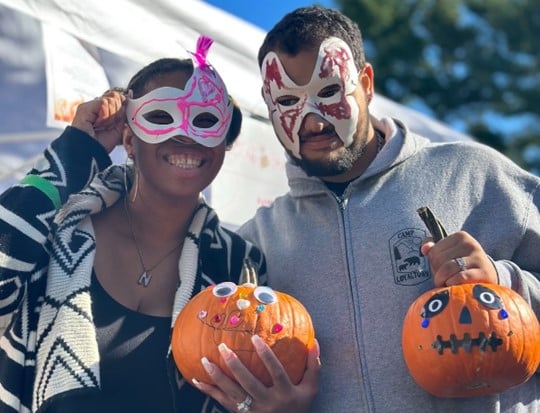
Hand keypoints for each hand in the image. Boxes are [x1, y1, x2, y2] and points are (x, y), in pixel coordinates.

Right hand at [71, 88, 127, 152]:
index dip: (123, 105)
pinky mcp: (85, 107)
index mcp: (105, 111)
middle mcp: (97, 106)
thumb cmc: (102, 143)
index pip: (118, 97)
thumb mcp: (118, 127)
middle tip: (110, 125)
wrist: (90, 152)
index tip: (121, 118)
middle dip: (117, 113)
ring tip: (103, 126)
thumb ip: (122, 113)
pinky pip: (104, 103)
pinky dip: (105, 115)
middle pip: (116, 96)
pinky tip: (98, 123)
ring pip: (111, 100)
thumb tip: (128, 97)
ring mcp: (90, 106)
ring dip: (111, 116)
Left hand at [193, 335, 319, 412]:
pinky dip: (209, 391)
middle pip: (248, 383)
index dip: (266, 355)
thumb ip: (313, 366)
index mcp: (285, 394)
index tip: (254, 338)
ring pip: (231, 394)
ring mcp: (253, 412)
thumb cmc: (299, 407)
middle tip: (222, 347)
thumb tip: (314, 341)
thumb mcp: (310, 390)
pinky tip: (197, 380)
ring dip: (216, 377)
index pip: (275, 372)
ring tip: (204, 361)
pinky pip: (222, 402)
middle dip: (234, 365)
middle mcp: (267, 404)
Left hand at [421, 231, 497, 286]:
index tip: (441, 269)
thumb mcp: (449, 254)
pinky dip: (453, 284)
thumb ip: (433, 248)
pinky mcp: (484, 272)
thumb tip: (424, 249)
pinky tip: (455, 286)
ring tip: (446, 284)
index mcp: (460, 236)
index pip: (433, 251)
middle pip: (439, 259)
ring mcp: (478, 257)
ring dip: (442, 280)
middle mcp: (470, 244)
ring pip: (447, 268)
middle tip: (444, 279)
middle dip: (437, 273)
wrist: (489, 277)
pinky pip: (460, 277)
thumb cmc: (462, 265)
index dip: (433, 264)